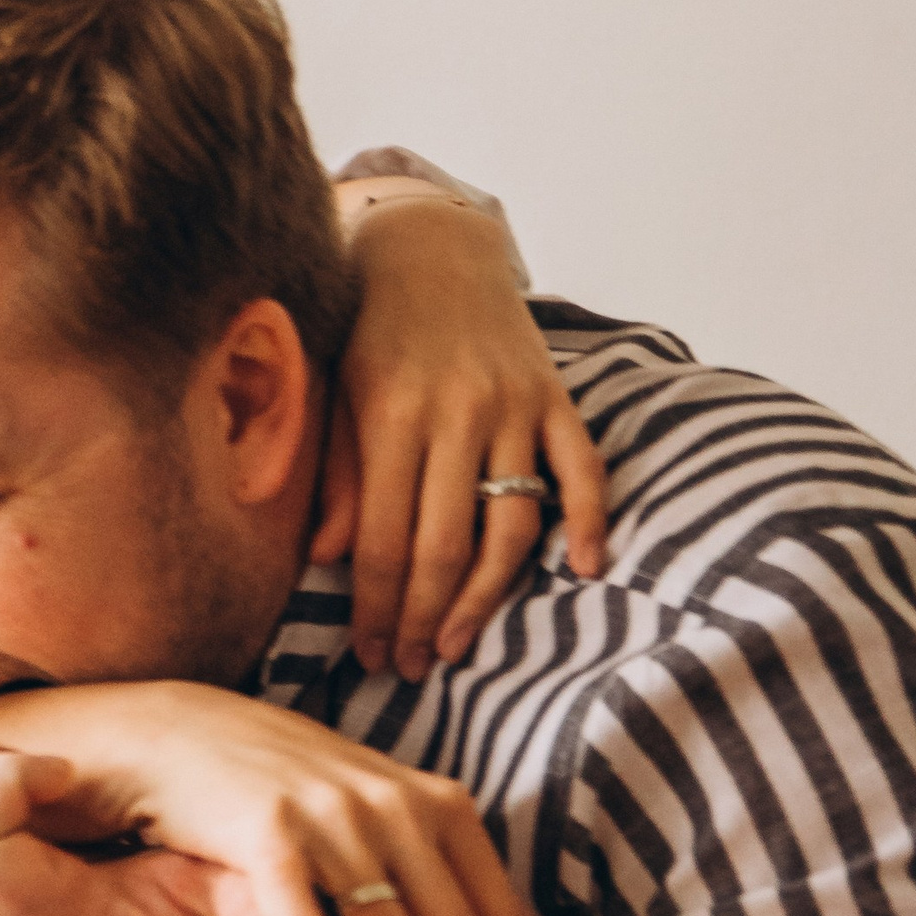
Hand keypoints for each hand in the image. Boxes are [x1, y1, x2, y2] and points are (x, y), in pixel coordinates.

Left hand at [320, 193, 608, 680]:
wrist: (429, 248)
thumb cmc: (366, 330)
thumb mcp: (333, 392)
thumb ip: (337, 474)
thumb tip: (327, 557)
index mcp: (389, 415)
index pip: (385, 539)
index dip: (377, 607)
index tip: (369, 654)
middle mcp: (456, 413)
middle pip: (445, 546)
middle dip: (424, 619)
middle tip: (410, 668)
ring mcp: (513, 406)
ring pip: (511, 524)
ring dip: (486, 597)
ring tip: (458, 644)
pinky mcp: (554, 396)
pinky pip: (582, 469)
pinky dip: (588, 521)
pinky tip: (583, 570)